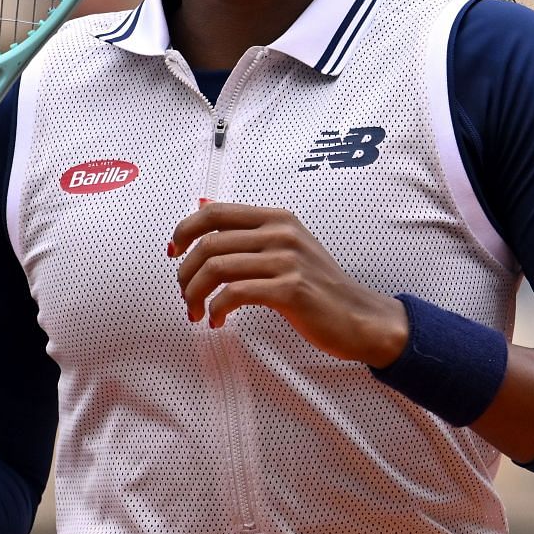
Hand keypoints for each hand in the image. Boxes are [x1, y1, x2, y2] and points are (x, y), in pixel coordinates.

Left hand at [169, 201, 408, 366]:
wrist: (359, 316)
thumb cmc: (319, 287)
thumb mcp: (289, 248)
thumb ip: (253, 234)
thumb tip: (204, 213)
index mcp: (277, 218)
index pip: (215, 212)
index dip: (185, 230)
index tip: (174, 252)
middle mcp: (281, 233)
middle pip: (209, 243)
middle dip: (186, 273)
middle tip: (185, 295)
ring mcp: (287, 260)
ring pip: (217, 268)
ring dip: (195, 294)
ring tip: (196, 311)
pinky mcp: (290, 290)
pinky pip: (234, 294)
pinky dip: (216, 309)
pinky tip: (217, 321)